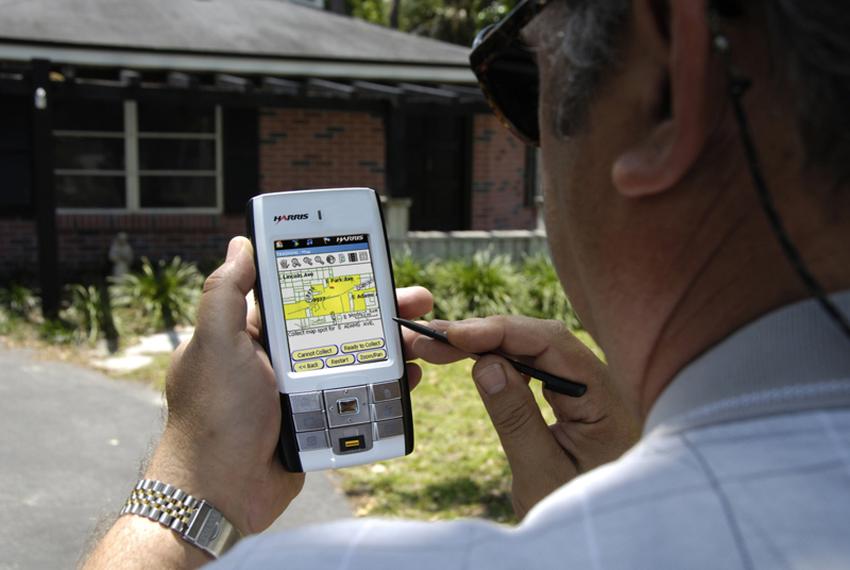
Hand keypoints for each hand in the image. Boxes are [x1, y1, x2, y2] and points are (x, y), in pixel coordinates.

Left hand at [148, 238, 435, 534]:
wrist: (222, 493)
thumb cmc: (213, 417)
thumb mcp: (215, 343)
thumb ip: (226, 292)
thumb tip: (241, 245)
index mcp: (254, 333)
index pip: (304, 292)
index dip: (340, 276)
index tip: (372, 263)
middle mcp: (280, 357)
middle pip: (340, 322)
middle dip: (380, 308)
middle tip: (416, 300)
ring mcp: (302, 389)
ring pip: (356, 357)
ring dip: (391, 345)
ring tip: (421, 337)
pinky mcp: (320, 418)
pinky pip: (359, 394)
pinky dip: (386, 384)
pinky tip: (408, 375)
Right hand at [406, 316, 639, 517]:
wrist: (600, 536)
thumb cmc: (575, 511)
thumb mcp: (541, 473)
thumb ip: (516, 418)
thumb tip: (485, 364)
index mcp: (605, 400)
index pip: (551, 344)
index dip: (500, 331)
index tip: (456, 336)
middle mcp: (601, 385)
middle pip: (541, 338)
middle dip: (487, 332)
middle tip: (435, 338)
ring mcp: (587, 388)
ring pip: (535, 348)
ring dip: (490, 342)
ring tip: (444, 346)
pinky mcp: (572, 397)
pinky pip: (535, 364)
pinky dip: (502, 358)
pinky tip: (476, 358)